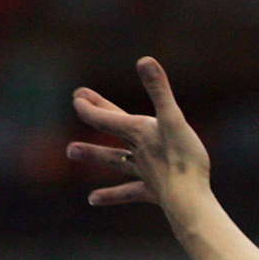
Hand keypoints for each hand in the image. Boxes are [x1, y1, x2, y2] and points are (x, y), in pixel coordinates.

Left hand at [67, 56, 210, 207]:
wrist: (188, 199)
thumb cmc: (183, 159)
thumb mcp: (174, 120)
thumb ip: (159, 91)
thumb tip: (144, 60)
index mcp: (139, 132)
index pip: (106, 117)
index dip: (91, 105)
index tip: (78, 95)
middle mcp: (137, 150)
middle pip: (111, 129)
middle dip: (95, 114)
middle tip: (76, 102)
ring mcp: (144, 172)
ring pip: (114, 160)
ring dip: (94, 154)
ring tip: (70, 151)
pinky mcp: (153, 192)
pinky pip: (129, 193)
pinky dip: (111, 195)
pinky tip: (91, 199)